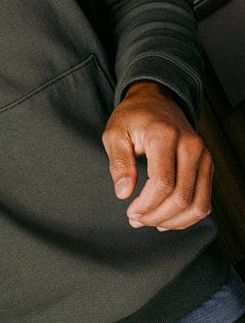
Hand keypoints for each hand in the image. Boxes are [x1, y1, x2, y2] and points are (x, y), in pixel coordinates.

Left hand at [102, 80, 212, 230]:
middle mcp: (190, 146)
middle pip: (182, 197)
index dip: (147, 204)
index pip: (163, 182)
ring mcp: (203, 156)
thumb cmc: (133, 118)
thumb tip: (123, 193)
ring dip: (174, 221)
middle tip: (136, 219)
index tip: (130, 211)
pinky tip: (166, 219)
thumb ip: (119, 163)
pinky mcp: (207, 165)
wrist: (156, 101)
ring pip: (198, 204)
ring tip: (149, 221)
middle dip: (157, 215)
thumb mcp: (115, 133)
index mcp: (164, 136)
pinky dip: (187, 216)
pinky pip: (204, 200)